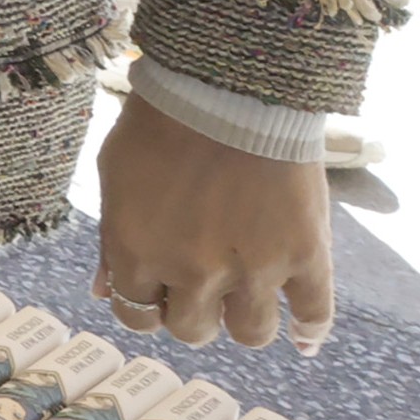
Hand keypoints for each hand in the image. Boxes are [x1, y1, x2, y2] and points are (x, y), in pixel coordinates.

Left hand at [94, 91, 335, 350]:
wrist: (226, 86)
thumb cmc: (160, 122)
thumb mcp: (114, 174)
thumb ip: (111, 241)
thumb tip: (104, 294)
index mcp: (137, 250)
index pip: (135, 315)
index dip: (144, 307)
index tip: (155, 292)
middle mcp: (193, 270)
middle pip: (193, 331)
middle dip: (193, 312)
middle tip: (201, 286)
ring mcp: (253, 269)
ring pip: (251, 334)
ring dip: (244, 320)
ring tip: (245, 296)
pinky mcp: (304, 257)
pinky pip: (315, 316)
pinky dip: (310, 330)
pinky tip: (302, 333)